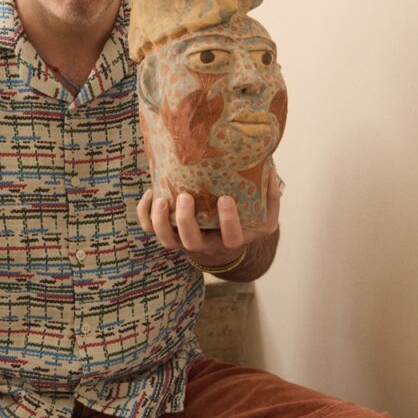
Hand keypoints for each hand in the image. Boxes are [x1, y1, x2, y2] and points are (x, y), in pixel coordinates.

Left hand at [137, 168, 281, 267]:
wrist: (222, 248)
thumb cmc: (244, 226)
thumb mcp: (263, 218)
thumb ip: (271, 198)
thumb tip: (272, 169)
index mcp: (230, 241)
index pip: (231, 238)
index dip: (228, 221)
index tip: (226, 199)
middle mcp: (205, 245)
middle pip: (192, 241)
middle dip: (186, 220)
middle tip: (185, 197)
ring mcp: (184, 242)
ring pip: (167, 241)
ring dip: (160, 221)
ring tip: (159, 198)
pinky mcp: (169, 235)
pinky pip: (150, 230)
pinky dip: (145, 215)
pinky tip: (149, 194)